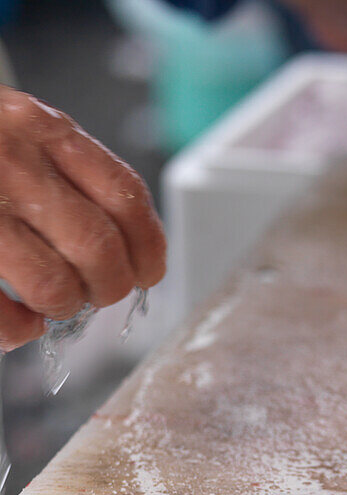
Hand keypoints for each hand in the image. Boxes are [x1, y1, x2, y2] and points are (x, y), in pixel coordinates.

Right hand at [0, 87, 165, 351]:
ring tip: (52, 304)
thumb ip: (66, 168)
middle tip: (95, 293)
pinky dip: (17, 331)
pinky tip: (19, 326)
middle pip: (99, 249)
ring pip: (54, 285)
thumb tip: (133, 247)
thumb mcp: (15, 126)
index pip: (126, 198)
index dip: (148, 248)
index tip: (147, 271)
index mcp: (40, 128)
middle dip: (109, 286)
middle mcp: (8, 161)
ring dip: (63, 307)